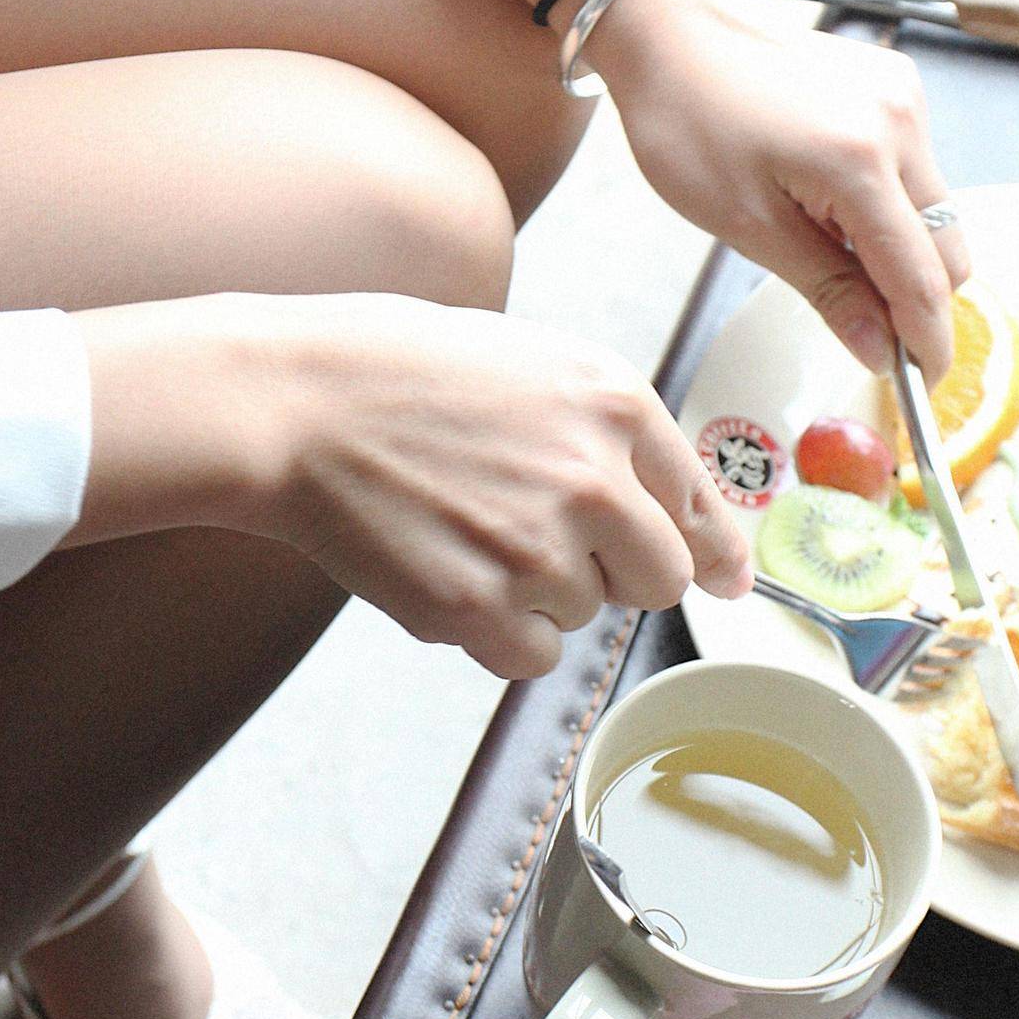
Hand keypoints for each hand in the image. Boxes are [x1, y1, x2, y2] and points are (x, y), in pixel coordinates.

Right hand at [251, 291, 752, 679]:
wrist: (293, 404)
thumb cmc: (398, 371)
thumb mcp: (533, 363)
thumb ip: (618, 435)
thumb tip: (702, 532)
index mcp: (613, 403)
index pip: (699, 503)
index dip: (712, 548)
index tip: (726, 578)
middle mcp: (594, 478)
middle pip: (660, 579)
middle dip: (615, 571)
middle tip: (542, 536)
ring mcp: (537, 549)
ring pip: (583, 615)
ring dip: (538, 591)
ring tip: (462, 524)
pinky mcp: (477, 608)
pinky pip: (530, 655)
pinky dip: (496, 631)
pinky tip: (447, 568)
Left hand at [596, 0, 968, 378]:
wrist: (672, 31)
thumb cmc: (687, 123)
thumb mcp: (744, 223)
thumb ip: (825, 287)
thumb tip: (879, 351)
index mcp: (859, 162)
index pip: (921, 279)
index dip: (926, 342)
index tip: (921, 387)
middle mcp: (901, 125)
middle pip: (947, 248)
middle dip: (918, 299)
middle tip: (869, 331)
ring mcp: (905, 98)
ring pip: (937, 210)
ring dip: (902, 249)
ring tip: (830, 251)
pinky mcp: (898, 84)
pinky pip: (917, 168)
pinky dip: (890, 203)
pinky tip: (831, 203)